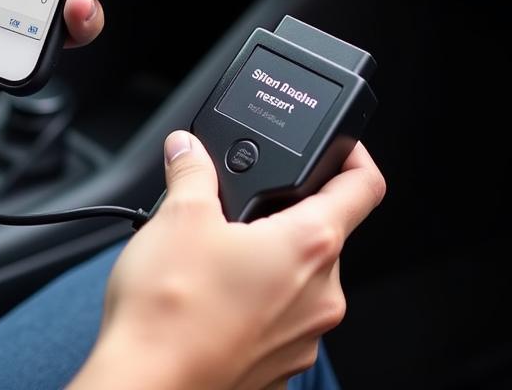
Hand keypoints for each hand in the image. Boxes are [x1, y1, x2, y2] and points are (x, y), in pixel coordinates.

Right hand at [72, 136, 384, 389]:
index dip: (356, 155)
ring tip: (216, 254)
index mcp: (310, 246)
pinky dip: (256, 300)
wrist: (146, 385)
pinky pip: (281, 319)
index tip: (342, 146)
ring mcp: (303, 338)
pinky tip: (213, 296)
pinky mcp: (279, 368)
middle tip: (241, 206)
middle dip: (285, 213)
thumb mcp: (178, 215)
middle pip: (325, 232)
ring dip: (269, 258)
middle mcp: (321, 296)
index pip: (365, 187)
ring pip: (300, 278)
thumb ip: (192, 170)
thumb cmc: (170, 311)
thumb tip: (189, 149)